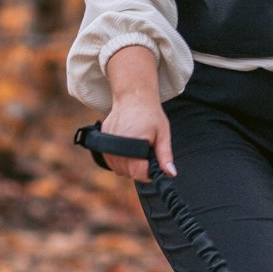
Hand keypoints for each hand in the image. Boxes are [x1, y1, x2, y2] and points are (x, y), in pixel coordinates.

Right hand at [98, 44, 174, 180]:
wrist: (132, 97)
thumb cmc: (150, 115)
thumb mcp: (163, 133)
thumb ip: (165, 156)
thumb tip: (170, 174)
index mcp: (133, 143)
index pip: (139, 173)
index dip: (149, 173)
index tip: (154, 166)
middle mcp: (117, 145)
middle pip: (128, 172)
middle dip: (140, 169)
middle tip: (147, 155)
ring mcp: (107, 144)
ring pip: (119, 169)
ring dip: (129, 167)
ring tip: (137, 152)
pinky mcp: (102, 141)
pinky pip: (111, 162)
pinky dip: (119, 161)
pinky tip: (128, 151)